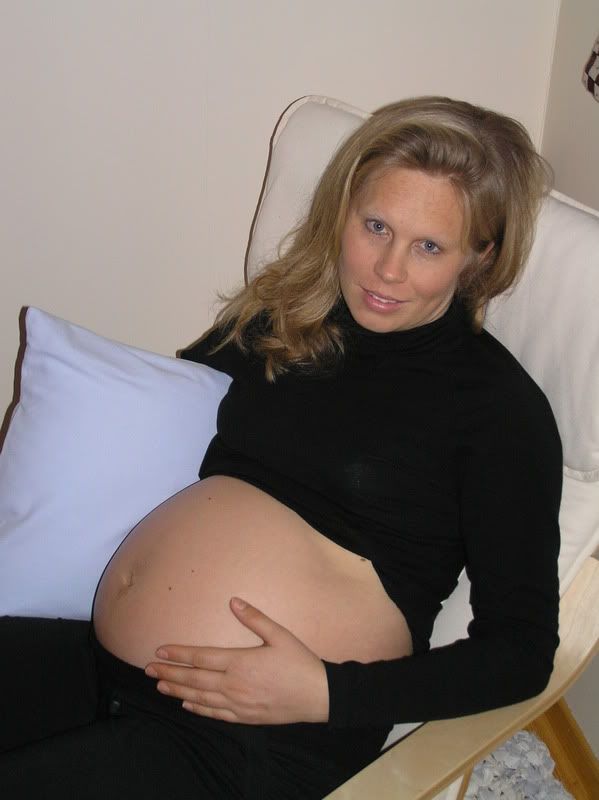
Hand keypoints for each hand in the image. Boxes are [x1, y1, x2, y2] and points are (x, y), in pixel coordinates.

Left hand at [144, 597, 328, 723]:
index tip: (160, 650)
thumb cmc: (300, 662)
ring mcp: (237, 704)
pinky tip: (186, 704)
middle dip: (169, 672)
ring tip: (159, 685)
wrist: (318, 696)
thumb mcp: (280, 635)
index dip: (179, 654)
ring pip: (199, 698)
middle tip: (148, 669)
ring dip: (177, 691)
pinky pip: (215, 714)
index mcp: (240, 662)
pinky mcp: (244, 717)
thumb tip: (233, 601)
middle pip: (194, 679)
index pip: (201, 657)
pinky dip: (197, 709)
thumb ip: (255, 618)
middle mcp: (234, 685)